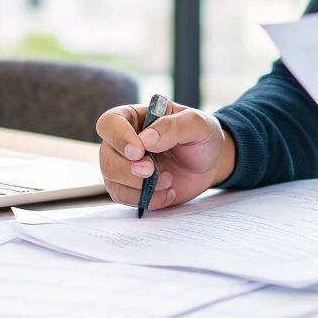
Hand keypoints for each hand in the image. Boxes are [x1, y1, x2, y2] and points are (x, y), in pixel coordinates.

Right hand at [94, 101, 235, 210]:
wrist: (210, 163)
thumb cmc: (201, 137)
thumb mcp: (197, 124)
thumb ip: (173, 126)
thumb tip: (146, 139)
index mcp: (134, 117)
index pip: (110, 123)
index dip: (119, 138)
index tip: (139, 151)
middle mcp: (123, 141)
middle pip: (106, 157)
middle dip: (129, 169)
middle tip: (153, 170)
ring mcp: (125, 165)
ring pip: (111, 180)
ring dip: (139, 186)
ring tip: (168, 181)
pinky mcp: (131, 188)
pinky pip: (124, 198)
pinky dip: (147, 199)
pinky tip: (167, 193)